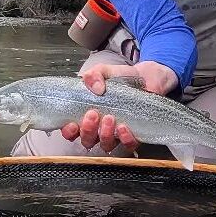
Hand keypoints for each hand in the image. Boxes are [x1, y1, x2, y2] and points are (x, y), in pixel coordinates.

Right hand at [60, 61, 178, 151]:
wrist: (147, 77)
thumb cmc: (121, 77)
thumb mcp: (104, 71)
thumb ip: (94, 74)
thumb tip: (95, 87)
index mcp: (86, 115)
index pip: (72, 131)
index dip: (69, 131)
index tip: (71, 123)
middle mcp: (99, 129)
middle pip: (87, 140)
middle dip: (87, 130)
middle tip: (92, 114)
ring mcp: (116, 134)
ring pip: (106, 144)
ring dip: (104, 134)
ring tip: (109, 117)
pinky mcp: (134, 135)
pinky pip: (128, 145)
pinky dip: (124, 138)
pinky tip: (123, 127)